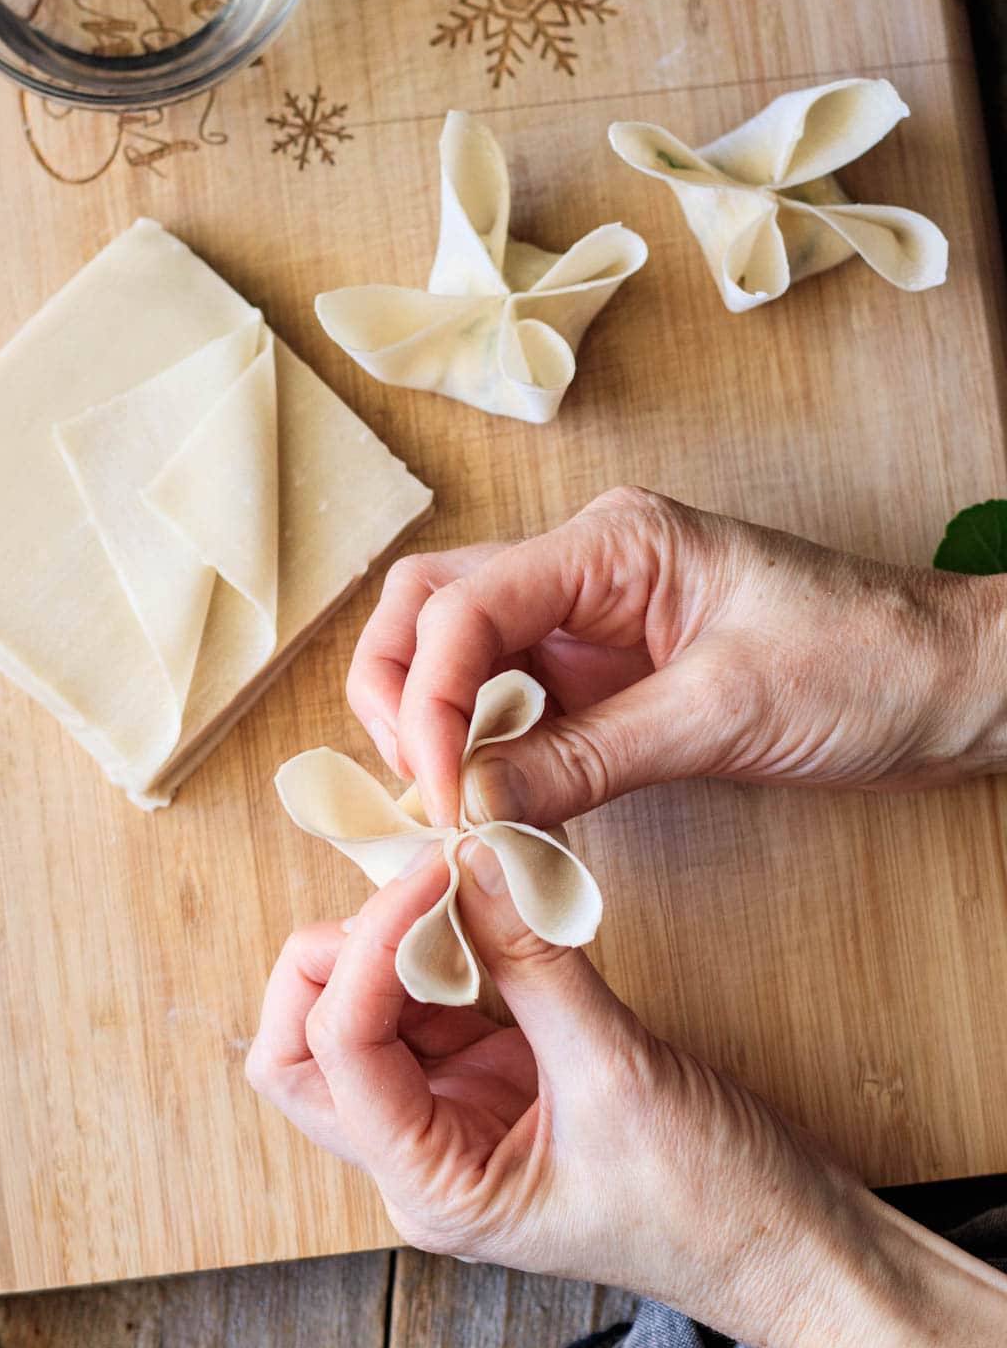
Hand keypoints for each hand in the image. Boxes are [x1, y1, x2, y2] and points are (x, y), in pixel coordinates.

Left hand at [249, 840, 859, 1340]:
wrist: (794, 1249)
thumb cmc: (714, 1205)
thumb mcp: (619, 1074)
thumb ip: (533, 961)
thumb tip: (473, 857)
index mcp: (433, 1189)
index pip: (337, 1052)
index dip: (369, 948)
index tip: (437, 872)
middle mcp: (422, 1160)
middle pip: (304, 1048)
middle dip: (336, 956)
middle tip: (419, 887)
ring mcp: (454, 1121)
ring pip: (361, 1018)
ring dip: (391, 945)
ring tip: (458, 884)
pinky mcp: (496, 1084)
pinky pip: (433, 1005)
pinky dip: (445, 949)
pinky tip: (489, 910)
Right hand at [346, 487, 1006, 827]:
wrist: (957, 686)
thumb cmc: (869, 663)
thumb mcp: (722, 713)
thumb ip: (584, 759)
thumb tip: (467, 802)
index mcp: (611, 543)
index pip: (463, 607)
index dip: (424, 701)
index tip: (435, 793)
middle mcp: (586, 571)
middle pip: (430, 610)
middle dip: (396, 694)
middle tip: (415, 789)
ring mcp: (592, 624)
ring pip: (459, 656)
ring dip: (430, 724)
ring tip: (447, 804)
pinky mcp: (610, 679)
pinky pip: (514, 707)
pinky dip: (484, 753)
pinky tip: (494, 804)